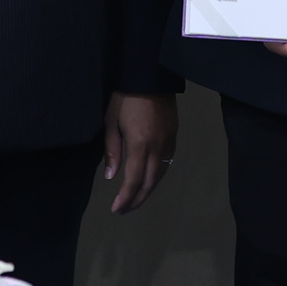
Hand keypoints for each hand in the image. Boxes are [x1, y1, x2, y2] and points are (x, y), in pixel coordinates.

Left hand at [101, 92, 176, 214]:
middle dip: (137, 199)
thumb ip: (112, 151)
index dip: (125, 198)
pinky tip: (149, 179)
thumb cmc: (125, 98)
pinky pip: (167, 162)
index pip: (133, 181)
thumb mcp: (111, 122)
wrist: (150, 75)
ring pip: (161, 174)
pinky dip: (157, 176)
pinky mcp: (174, 136)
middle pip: (150, 182)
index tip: (116, 210)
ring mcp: (169, 142)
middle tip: (125, 210)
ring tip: (135, 198)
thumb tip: (111, 177)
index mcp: (139, 145)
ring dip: (148, 189)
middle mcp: (157, 148)